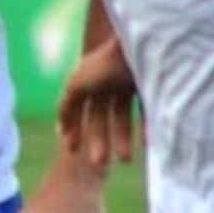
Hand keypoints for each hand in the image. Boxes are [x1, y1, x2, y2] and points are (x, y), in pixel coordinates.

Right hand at [57, 39, 138, 171]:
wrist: (141, 48)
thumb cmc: (105, 65)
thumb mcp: (76, 85)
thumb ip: (66, 106)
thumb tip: (60, 129)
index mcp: (88, 78)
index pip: (78, 108)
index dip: (74, 129)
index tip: (72, 151)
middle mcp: (108, 81)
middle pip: (101, 116)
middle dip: (99, 140)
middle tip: (100, 164)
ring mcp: (130, 83)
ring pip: (124, 117)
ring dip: (123, 139)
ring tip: (125, 160)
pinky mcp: (153, 86)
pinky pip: (149, 111)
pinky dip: (147, 128)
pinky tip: (145, 145)